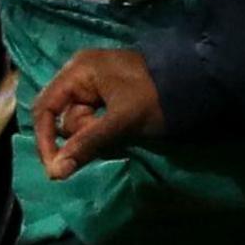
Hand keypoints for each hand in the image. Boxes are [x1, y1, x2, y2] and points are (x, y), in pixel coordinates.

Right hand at [31, 47, 164, 179]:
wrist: (199, 83)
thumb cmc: (156, 97)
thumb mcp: (121, 121)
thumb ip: (86, 144)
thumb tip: (55, 173)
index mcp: (78, 71)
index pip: (45, 107)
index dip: (45, 139)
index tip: (54, 168)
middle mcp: (81, 75)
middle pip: (63, 115)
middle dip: (81, 134)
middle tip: (108, 139)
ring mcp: (96, 85)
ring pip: (80, 120)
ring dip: (95, 134)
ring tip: (122, 133)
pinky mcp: (110, 95)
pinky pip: (95, 119)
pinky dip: (103, 131)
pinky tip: (122, 131)